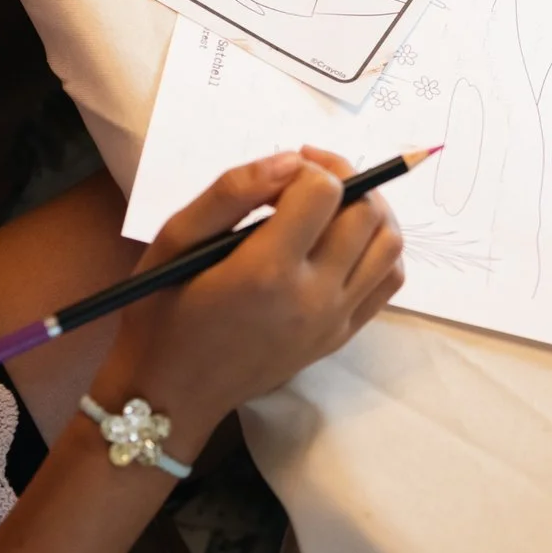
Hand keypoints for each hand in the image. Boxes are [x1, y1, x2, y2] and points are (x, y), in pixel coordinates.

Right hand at [91, 149, 405, 455]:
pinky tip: (345, 242)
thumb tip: (292, 160)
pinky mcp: (341, 336)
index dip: (307, 167)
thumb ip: (232, 191)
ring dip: (370, 210)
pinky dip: (379, 250)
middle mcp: (312, 296)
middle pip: (366, 212)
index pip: (325, 191)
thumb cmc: (163, 311)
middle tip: (308, 177)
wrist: (173, 392)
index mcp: (267, 270)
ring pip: (389, 244)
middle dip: (344, 178)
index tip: (280, 176)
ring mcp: (333, 320)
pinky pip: (388, 281)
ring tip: (333, 204)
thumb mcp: (175, 238)